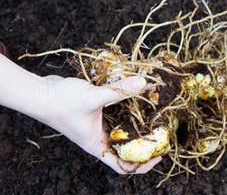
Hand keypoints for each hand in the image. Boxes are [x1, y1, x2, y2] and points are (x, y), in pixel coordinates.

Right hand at [41, 75, 160, 173]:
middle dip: (144, 141)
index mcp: (97, 145)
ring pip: (122, 127)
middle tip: (163, 130)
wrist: (40, 92)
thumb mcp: (93, 97)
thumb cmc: (61, 102)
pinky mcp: (96, 111)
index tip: (159, 156)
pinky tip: (136, 95)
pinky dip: (126, 106)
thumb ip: (119, 90)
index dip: (142, 165)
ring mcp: (97, 124)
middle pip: (126, 147)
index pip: (122, 165)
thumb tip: (144, 83)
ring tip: (155, 112)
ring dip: (136, 121)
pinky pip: (116, 112)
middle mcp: (98, 137)